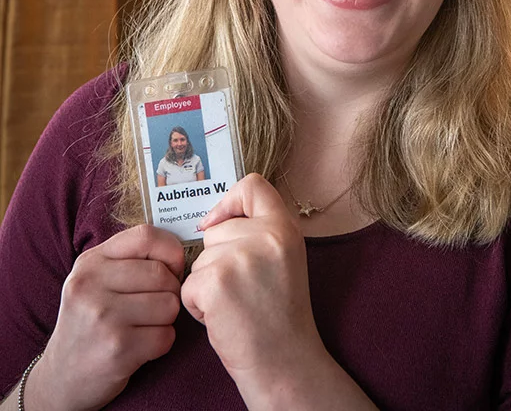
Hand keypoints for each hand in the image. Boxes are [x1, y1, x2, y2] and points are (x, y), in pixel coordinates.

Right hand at [27, 224, 184, 410]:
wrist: (60, 377)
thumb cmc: (89, 321)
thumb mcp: (95, 279)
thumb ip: (129, 259)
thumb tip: (177, 252)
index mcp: (90, 262)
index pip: (145, 236)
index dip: (170, 250)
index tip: (172, 266)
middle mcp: (92, 285)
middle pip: (162, 274)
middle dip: (170, 290)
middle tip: (156, 304)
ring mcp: (103, 317)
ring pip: (169, 305)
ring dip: (166, 318)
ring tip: (144, 325)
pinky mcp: (117, 349)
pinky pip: (166, 336)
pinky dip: (161, 342)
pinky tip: (141, 345)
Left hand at [181, 174, 325, 389]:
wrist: (284, 362)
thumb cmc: (279, 314)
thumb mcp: (284, 257)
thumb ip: (258, 230)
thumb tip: (211, 220)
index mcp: (285, 227)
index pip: (252, 185)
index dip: (231, 202)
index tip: (224, 224)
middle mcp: (266, 236)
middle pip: (216, 229)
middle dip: (218, 258)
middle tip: (244, 288)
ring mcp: (239, 258)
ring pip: (199, 259)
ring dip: (207, 283)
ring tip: (236, 305)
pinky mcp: (215, 283)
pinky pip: (188, 284)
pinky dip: (197, 304)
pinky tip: (222, 318)